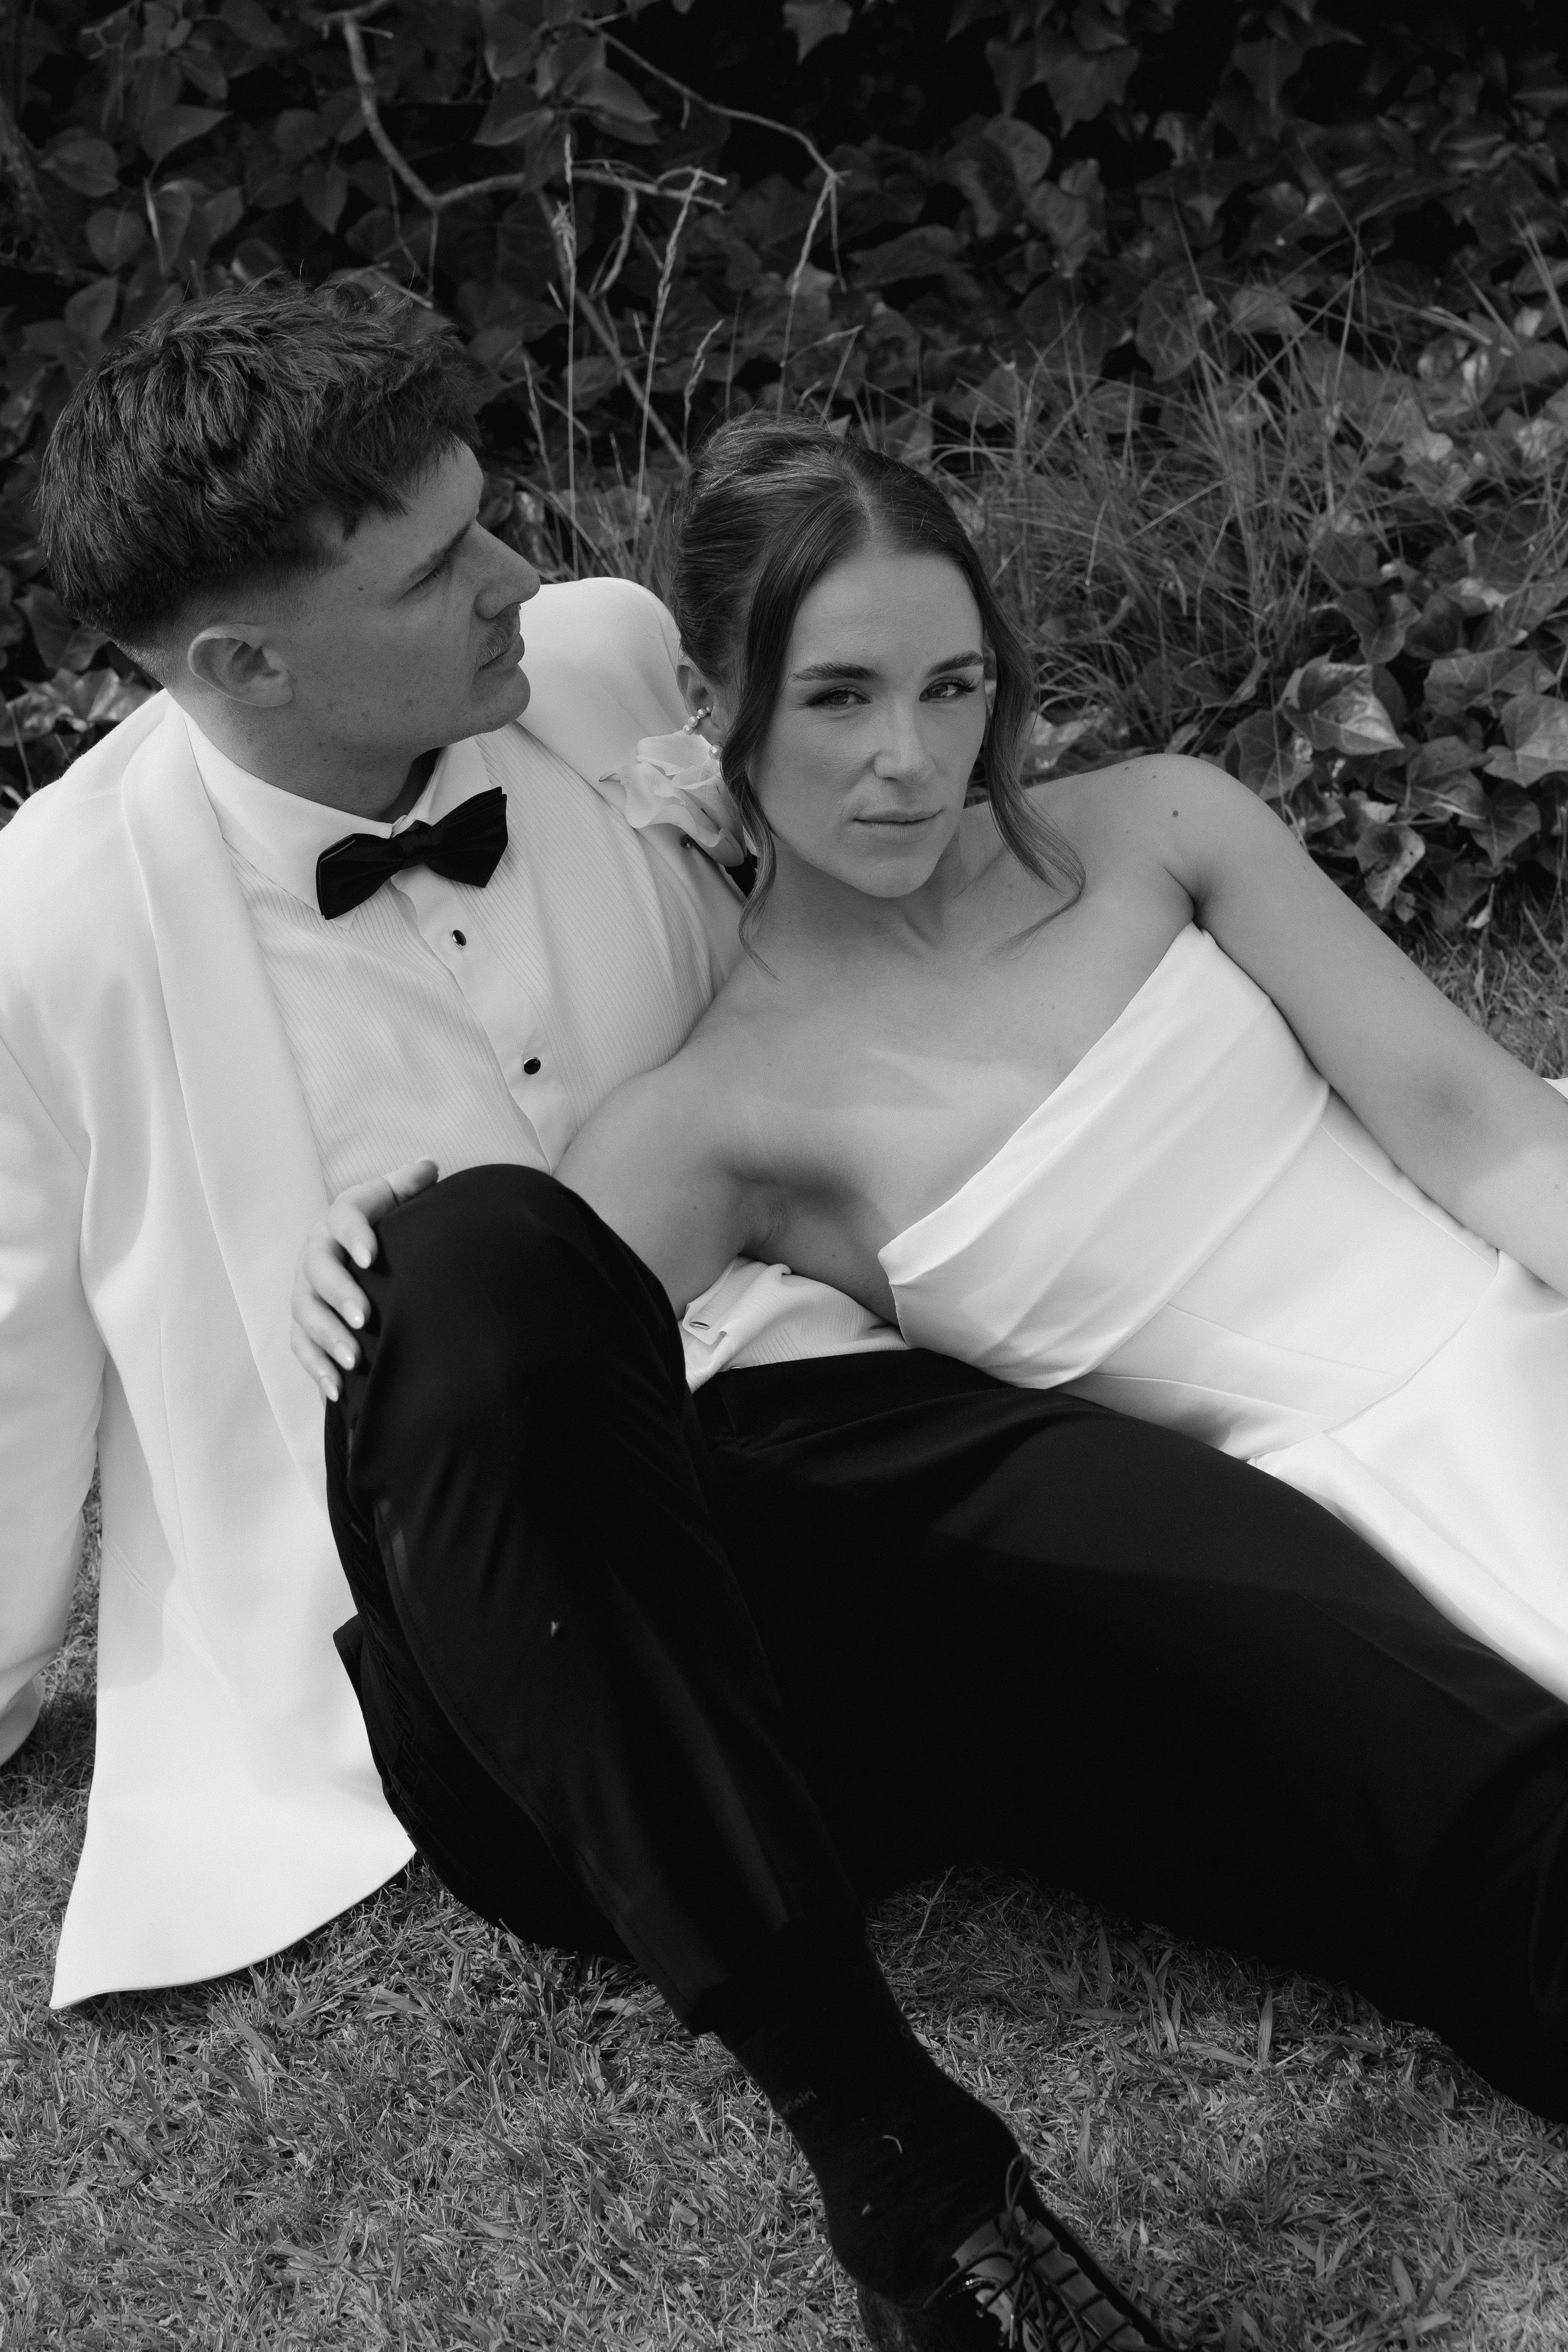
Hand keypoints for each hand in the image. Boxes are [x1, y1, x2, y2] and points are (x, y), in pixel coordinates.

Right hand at [289, 1160, 438, 1402]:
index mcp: (340, 1218)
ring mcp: (305, 1291)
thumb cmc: (388, 1224)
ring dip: (327, 1338)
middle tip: (365, 1319)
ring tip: (354, 1360)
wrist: (364, 1253)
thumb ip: (410, 1185)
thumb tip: (428, 1166)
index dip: (354, 1235)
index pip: (343, 1220)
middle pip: (318, 1272)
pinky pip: (302, 1348)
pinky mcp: (303, 1324)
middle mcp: (316, 1253)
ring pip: (306, 1315)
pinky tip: (338, 1391)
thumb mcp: (397, 1200)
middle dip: (339, 1295)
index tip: (372, 1255)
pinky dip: (317, 1370)